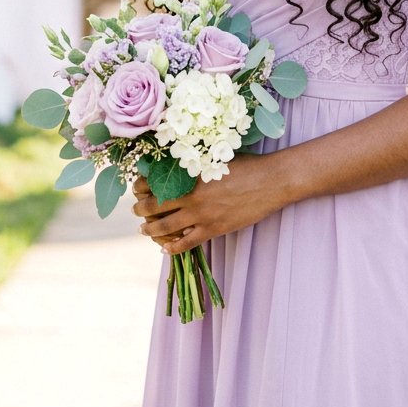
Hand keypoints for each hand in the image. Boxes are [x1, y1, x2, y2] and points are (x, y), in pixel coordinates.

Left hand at [131, 152, 285, 254]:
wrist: (271, 181)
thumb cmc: (246, 165)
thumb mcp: (215, 158)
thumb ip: (195, 164)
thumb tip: (176, 166)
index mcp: (190, 175)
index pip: (154, 182)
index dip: (141, 186)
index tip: (137, 188)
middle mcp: (192, 196)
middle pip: (155, 206)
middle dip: (141, 209)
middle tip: (136, 210)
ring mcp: (202, 215)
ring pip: (165, 227)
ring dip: (150, 229)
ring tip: (144, 229)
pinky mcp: (214, 230)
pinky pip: (186, 243)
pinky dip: (172, 248)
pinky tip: (165, 249)